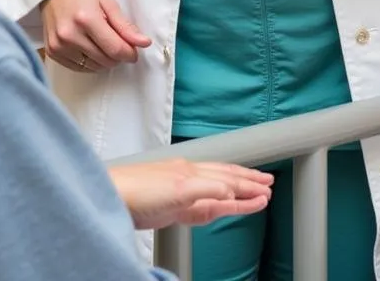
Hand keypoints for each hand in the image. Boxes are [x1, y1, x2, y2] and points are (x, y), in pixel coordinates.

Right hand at [41, 0, 151, 71]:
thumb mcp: (108, 3)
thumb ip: (125, 26)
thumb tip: (144, 43)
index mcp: (86, 19)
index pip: (115, 49)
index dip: (129, 53)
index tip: (134, 51)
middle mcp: (70, 35)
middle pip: (106, 61)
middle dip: (117, 56)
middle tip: (116, 42)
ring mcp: (59, 46)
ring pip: (94, 68)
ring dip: (104, 60)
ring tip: (101, 43)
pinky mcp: (52, 53)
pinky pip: (79, 69)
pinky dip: (90, 63)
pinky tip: (89, 48)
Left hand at [107, 160, 273, 230]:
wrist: (112, 197)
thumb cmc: (137, 189)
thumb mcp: (180, 189)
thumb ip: (209, 189)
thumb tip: (232, 191)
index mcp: (192, 170)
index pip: (228, 177)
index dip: (248, 183)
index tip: (267, 187)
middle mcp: (189, 178)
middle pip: (225, 181)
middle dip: (247, 183)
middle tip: (267, 185)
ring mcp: (182, 192)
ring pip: (218, 192)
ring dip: (237, 193)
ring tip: (255, 194)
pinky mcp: (173, 208)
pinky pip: (205, 206)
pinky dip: (221, 205)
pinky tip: (225, 205)